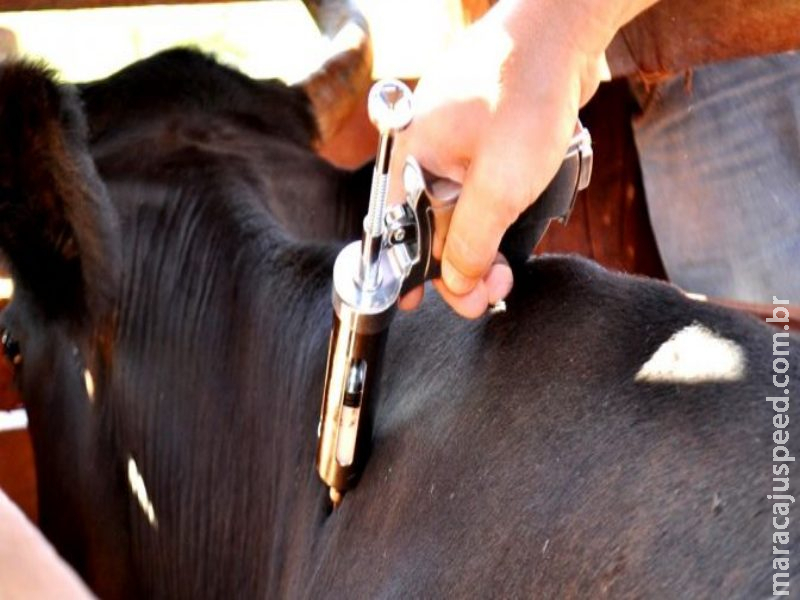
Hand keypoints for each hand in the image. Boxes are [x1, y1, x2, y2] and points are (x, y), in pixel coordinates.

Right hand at [393, 0, 652, 317]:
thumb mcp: (499, 185)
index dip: (409, 273)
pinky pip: (482, 187)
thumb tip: (455, 285)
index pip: (398, 232)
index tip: (420, 305)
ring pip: (460, 208)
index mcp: (410, 159)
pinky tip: (516, 221)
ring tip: (506, 268)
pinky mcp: (485, 136)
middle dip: (459, 264)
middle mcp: (426, 152)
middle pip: (430, 224)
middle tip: (492, 291)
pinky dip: (497, 211)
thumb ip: (470, 241)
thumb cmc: (526, 95)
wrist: (564, 31)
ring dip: (483, 241)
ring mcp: (456, 142)